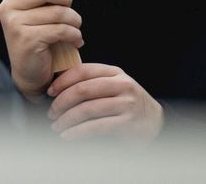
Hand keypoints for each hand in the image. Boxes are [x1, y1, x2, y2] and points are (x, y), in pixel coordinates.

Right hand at [0, 0, 83, 95]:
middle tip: (71, 10)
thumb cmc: (39, 38)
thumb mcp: (36, 12)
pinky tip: (76, 41)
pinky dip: (75, 35)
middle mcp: (8, 7)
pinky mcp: (27, 40)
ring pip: (58, 12)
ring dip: (75, 21)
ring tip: (76, 29)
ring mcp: (15, 24)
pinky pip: (61, 30)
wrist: (30, 73)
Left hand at [46, 62, 162, 139]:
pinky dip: (78, 132)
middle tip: (51, 112)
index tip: (50, 91)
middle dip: (61, 102)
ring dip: (67, 119)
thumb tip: (59, 87)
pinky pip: (96, 127)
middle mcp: (122, 85)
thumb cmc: (127, 104)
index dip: (63, 80)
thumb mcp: (113, 86)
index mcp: (115, 72)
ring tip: (57, 126)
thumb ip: (93, 83)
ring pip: (87, 109)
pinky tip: (68, 135)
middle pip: (83, 89)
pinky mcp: (127, 123)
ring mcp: (126, 104)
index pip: (83, 70)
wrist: (155, 122)